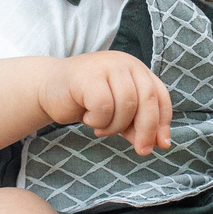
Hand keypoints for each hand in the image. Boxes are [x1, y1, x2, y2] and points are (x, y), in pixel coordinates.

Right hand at [36, 51, 172, 154]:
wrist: (49, 88)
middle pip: (148, 99)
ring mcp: (106, 66)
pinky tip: (88, 118)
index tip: (160, 145)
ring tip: (101, 127)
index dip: (163, 122)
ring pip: (126, 105)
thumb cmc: (86, 100)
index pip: (160, 96)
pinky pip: (104, 106)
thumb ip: (137, 124)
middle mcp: (125, 63)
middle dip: (147, 129)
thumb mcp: (118, 112)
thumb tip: (160, 143)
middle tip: (140, 150)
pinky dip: (98, 120)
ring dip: (115, 126)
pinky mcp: (87, 75)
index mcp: (136, 69)